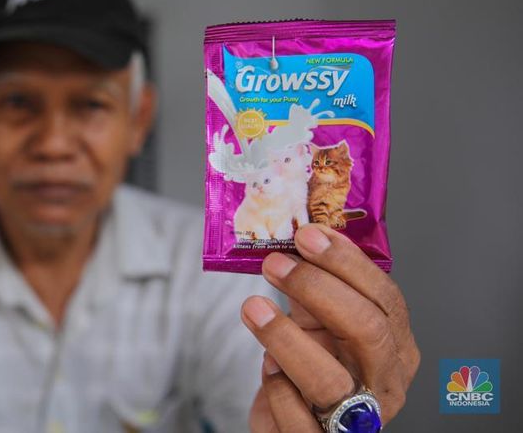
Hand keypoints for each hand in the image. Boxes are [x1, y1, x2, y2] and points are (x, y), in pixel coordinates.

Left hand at [244, 224, 419, 431]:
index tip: (307, 234)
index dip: (347, 262)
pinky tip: (265, 365)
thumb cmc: (311, 372)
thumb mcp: (318, 327)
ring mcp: (358, 420)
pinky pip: (298, 418)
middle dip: (318, 288)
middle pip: (368, 329)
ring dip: (285, 336)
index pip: (385, 298)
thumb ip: (313, 293)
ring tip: (253, 307)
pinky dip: (277, 387)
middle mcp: (386, 383)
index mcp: (395, 347)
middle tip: (274, 263)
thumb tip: (297, 240)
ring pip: (330, 379)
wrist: (293, 427)